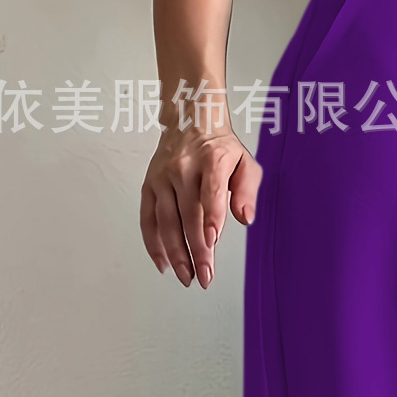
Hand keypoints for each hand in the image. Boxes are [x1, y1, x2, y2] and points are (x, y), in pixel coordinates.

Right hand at [140, 117, 261, 288]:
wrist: (189, 120)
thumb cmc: (220, 147)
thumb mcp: (245, 162)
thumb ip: (248, 190)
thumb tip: (245, 218)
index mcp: (212, 160)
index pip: (211, 191)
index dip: (211, 217)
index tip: (212, 241)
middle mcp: (184, 168)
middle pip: (189, 214)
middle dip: (197, 250)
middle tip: (205, 276)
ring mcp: (162, 178)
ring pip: (166, 220)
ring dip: (176, 253)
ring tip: (186, 276)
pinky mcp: (149, 186)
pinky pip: (147, 219)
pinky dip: (153, 244)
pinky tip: (163, 264)